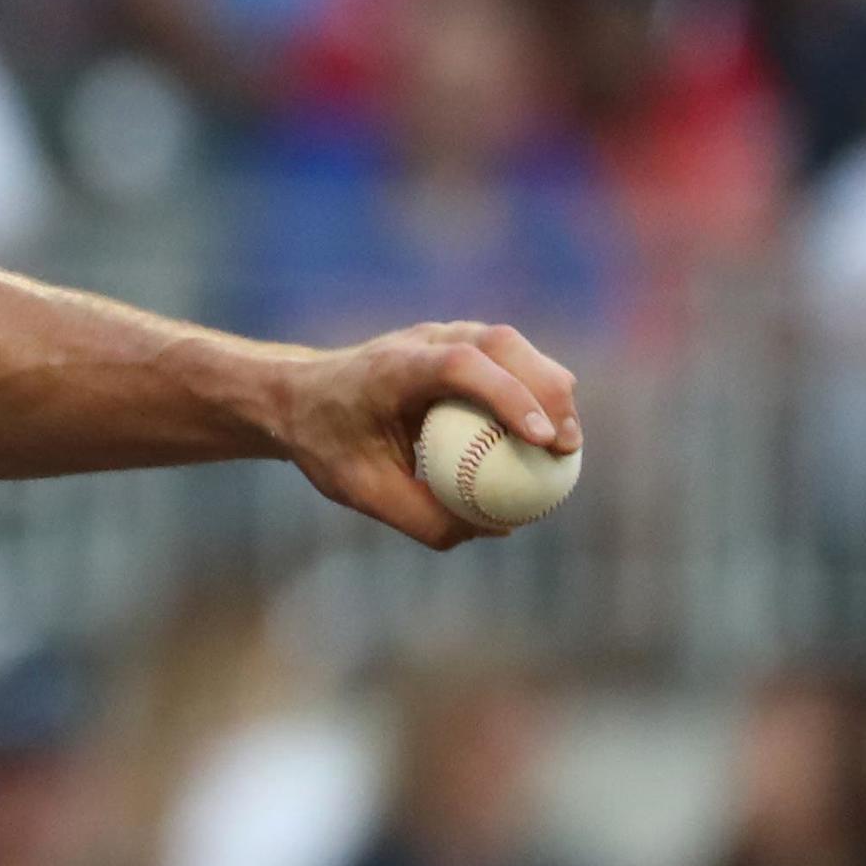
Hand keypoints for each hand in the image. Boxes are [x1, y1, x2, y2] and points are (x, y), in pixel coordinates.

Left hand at [277, 320, 581, 549]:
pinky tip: (548, 434)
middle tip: (567, 447)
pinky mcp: (458, 344)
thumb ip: (421, 516)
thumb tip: (494, 530)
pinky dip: (534, 390)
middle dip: (546, 390)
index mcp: (394, 367)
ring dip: (549, 387)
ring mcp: (443, 335)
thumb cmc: (327, 445)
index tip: (540, 439)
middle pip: (501, 345)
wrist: (298, 399)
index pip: (461, 367)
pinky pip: (507, 361)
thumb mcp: (361, 491)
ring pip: (512, 346)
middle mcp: (423, 340)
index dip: (508, 396)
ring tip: (567, 445)